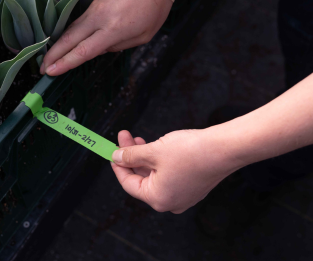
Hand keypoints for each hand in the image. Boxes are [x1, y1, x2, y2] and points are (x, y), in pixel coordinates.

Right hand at [40, 0, 174, 75]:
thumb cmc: (154, 10)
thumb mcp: (141, 37)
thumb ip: (118, 46)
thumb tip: (99, 49)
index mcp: (113, 30)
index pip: (83, 51)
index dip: (65, 63)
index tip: (50, 72)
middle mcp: (99, 19)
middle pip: (69, 39)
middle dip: (53, 55)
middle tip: (41, 68)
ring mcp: (94, 9)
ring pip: (70, 29)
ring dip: (57, 45)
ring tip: (48, 59)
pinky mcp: (94, 3)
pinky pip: (77, 22)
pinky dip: (67, 34)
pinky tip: (62, 43)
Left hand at [111, 130, 241, 212]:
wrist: (226, 148)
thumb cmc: (192, 152)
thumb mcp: (153, 151)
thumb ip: (131, 155)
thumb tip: (118, 157)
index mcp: (158, 199)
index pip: (128, 183)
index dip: (118, 165)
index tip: (112, 150)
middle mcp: (170, 201)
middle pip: (141, 178)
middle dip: (132, 157)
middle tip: (124, 138)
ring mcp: (183, 195)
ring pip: (155, 175)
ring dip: (144, 157)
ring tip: (138, 139)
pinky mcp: (192, 185)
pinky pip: (168, 174)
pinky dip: (158, 161)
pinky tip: (155, 146)